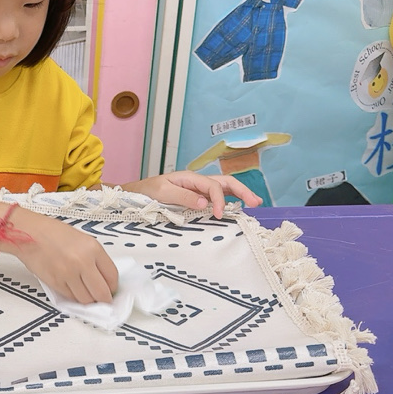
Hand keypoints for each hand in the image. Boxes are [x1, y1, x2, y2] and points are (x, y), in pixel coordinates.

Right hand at [0, 207, 118, 303]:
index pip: (112, 276)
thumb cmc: (52, 233)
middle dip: (104, 299)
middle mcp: (82, 261)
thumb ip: (95, 259)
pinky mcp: (56, 283)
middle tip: (102, 298)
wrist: (29, 234)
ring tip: (86, 293)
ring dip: (88, 300)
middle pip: (101, 293)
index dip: (113, 287)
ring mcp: (69, 274)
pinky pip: (71, 297)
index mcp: (93, 248)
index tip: (111, 289)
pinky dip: (74, 296)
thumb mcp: (82, 240)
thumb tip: (103, 278)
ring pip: (86, 299)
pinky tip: (73, 288)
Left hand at [121, 171, 261, 217]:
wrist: (136, 194)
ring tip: (253, 202)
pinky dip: (228, 201)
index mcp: (190, 178)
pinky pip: (215, 198)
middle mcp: (197, 182)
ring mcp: (197, 190)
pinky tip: (236, 208)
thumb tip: (204, 202)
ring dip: (239, 194)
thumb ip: (183, 196)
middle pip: (225, 182)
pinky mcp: (195, 198)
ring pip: (223, 188)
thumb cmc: (147, 191)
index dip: (220, 200)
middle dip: (242, 190)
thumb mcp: (162, 192)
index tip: (219, 215)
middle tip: (256, 203)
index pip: (213, 186)